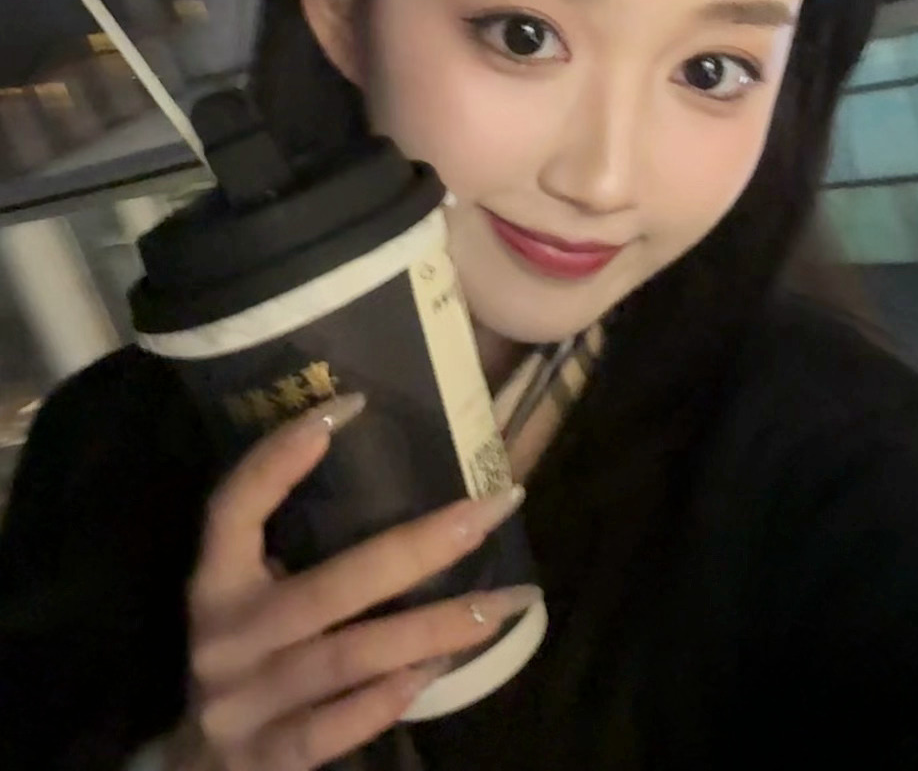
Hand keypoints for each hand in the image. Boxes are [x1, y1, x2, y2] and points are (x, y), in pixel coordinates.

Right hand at [166, 394, 534, 770]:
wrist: (192, 769)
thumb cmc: (246, 656)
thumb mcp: (250, 597)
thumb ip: (299, 549)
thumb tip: (408, 477)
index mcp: (214, 584)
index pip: (234, 506)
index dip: (280, 455)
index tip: (351, 403)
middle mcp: (225, 639)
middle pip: (332, 587)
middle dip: (422, 546)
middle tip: (492, 508)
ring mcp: (244, 704)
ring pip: (351, 656)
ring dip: (436, 627)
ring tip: (505, 603)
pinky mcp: (267, 760)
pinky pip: (340, 726)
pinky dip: (393, 696)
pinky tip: (442, 669)